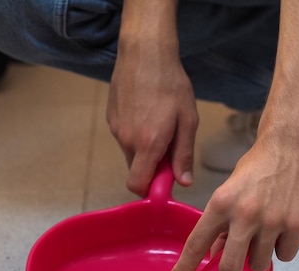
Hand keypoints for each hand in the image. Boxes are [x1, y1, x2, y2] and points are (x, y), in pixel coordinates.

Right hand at [106, 0, 197, 196]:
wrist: (145, 52)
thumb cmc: (172, 85)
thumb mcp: (187, 120)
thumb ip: (183, 154)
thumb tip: (183, 183)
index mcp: (147, 144)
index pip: (137, 185)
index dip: (150, 190)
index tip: (165, 182)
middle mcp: (127, 140)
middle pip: (137, 170)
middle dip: (153, 167)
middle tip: (171, 146)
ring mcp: (116, 128)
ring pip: (131, 153)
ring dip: (146, 149)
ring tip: (162, 124)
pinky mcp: (111, 117)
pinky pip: (125, 137)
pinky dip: (137, 135)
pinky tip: (148, 113)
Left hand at [168, 128, 298, 270]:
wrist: (292, 146)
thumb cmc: (258, 167)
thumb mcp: (230, 191)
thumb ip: (222, 223)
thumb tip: (215, 252)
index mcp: (221, 203)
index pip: (197, 243)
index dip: (185, 267)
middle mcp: (244, 215)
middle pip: (229, 267)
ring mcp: (272, 221)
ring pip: (259, 264)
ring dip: (260, 255)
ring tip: (266, 233)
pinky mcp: (296, 224)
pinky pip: (284, 255)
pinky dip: (282, 248)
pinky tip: (283, 229)